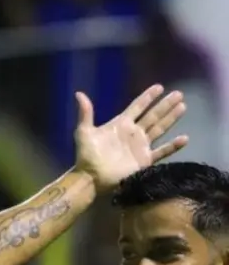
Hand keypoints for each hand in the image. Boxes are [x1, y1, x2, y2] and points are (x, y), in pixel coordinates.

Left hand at [73, 85, 187, 191]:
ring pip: (159, 129)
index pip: (137, 107)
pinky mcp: (145, 160)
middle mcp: (133, 133)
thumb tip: (79, 94)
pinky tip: (184, 138)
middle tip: (178, 93)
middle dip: (165, 105)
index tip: (159, 86)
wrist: (91, 177)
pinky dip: (173, 146)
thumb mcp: (84, 132)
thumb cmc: (86, 155)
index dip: (147, 97)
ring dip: (171, 118)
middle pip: (153, 115)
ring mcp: (140, 146)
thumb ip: (86, 113)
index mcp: (121, 124)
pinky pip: (162, 152)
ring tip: (183, 107)